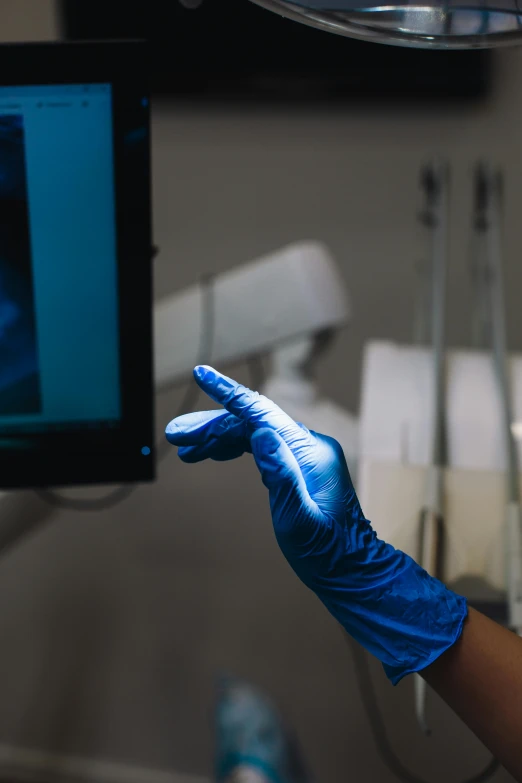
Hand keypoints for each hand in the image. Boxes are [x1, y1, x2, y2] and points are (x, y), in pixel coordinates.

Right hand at [166, 366, 466, 682]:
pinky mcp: (299, 467)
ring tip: (187, 450)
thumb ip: (281, 477)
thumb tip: (261, 435)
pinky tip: (215, 454)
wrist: (351, 570)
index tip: (202, 374)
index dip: (229, 393)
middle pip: (252, 422)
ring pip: (254, 433)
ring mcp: (304, 456)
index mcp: (309, 453)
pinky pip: (262, 447)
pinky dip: (235, 448)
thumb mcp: (298, 520)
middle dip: (212, 426)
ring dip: (219, 438)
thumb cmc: (327, 552)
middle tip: (177, 434)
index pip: (262, 413)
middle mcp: (308, 447)